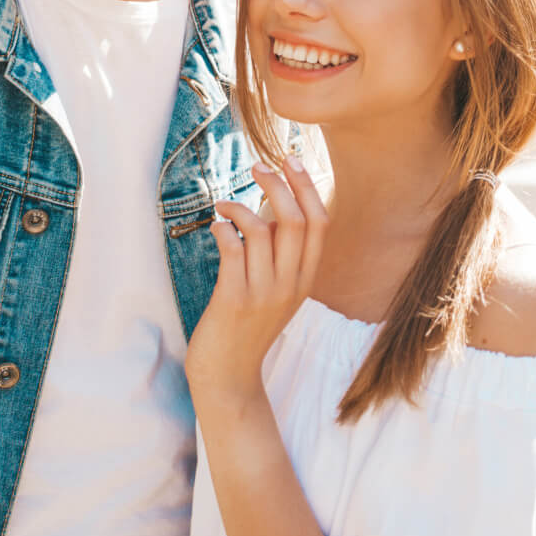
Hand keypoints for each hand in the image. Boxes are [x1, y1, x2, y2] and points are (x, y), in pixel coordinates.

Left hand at [185, 156, 329, 410]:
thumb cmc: (247, 328)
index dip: (306, 187)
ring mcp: (264, 293)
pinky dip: (223, 228)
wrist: (229, 376)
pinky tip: (215, 226)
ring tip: (223, 205)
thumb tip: (274, 206)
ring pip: (262, 230)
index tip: (289, 159)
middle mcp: (290, 285)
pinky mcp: (234, 300)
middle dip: (276, 184)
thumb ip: (280, 255)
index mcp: (305, 279)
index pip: (320, 224)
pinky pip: (232, 248)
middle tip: (255, 166)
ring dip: (239, 206)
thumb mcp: (276, 292)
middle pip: (296, 220)